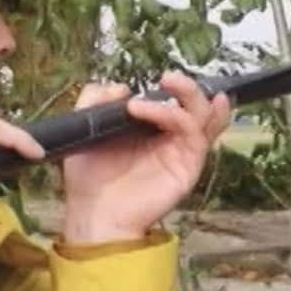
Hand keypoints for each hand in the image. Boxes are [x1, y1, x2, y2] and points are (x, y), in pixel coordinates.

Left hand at [61, 72, 234, 245]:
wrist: (94, 214)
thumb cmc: (89, 178)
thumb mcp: (85, 129)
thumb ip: (95, 101)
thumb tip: (120, 87)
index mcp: (153, 131)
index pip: (179, 103)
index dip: (178, 88)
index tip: (158, 77)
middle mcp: (172, 140)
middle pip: (200, 106)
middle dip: (189, 86)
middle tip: (168, 77)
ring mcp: (182, 153)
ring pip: (205, 116)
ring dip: (188, 95)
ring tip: (167, 82)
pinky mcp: (187, 167)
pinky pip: (193, 135)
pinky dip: (174, 115)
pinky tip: (146, 109)